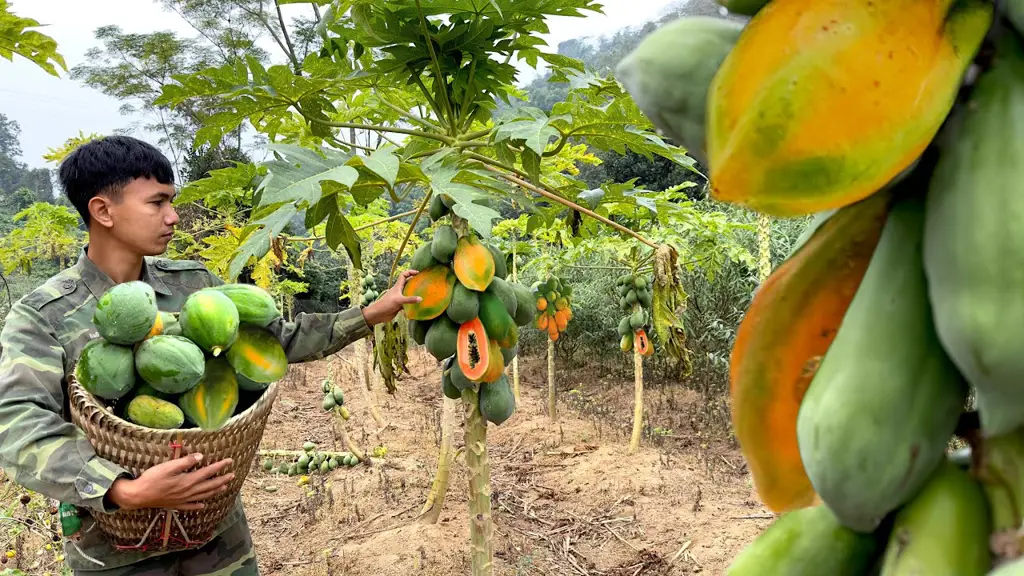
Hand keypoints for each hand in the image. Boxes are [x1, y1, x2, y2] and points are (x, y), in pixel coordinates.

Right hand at [107, 453, 234, 510]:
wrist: (138, 496)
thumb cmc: (152, 479)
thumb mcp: (168, 467)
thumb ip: (185, 462)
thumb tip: (201, 456)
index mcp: (188, 481)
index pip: (208, 472)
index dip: (220, 466)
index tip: (229, 461)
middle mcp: (188, 491)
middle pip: (209, 485)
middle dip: (222, 480)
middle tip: (232, 475)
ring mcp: (182, 500)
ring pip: (203, 495)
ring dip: (215, 491)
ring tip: (224, 487)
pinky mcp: (175, 505)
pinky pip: (191, 506)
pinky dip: (199, 504)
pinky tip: (202, 504)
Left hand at [361, 269, 421, 325]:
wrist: (378, 314)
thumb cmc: (386, 304)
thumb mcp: (399, 300)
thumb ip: (410, 299)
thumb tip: (421, 299)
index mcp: (397, 286)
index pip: (403, 275)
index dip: (410, 272)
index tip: (418, 273)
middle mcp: (399, 291)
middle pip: (407, 283)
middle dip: (414, 281)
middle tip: (423, 282)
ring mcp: (399, 298)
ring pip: (408, 293)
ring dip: (414, 292)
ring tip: (423, 293)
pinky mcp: (400, 305)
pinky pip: (408, 302)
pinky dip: (412, 302)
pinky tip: (418, 304)